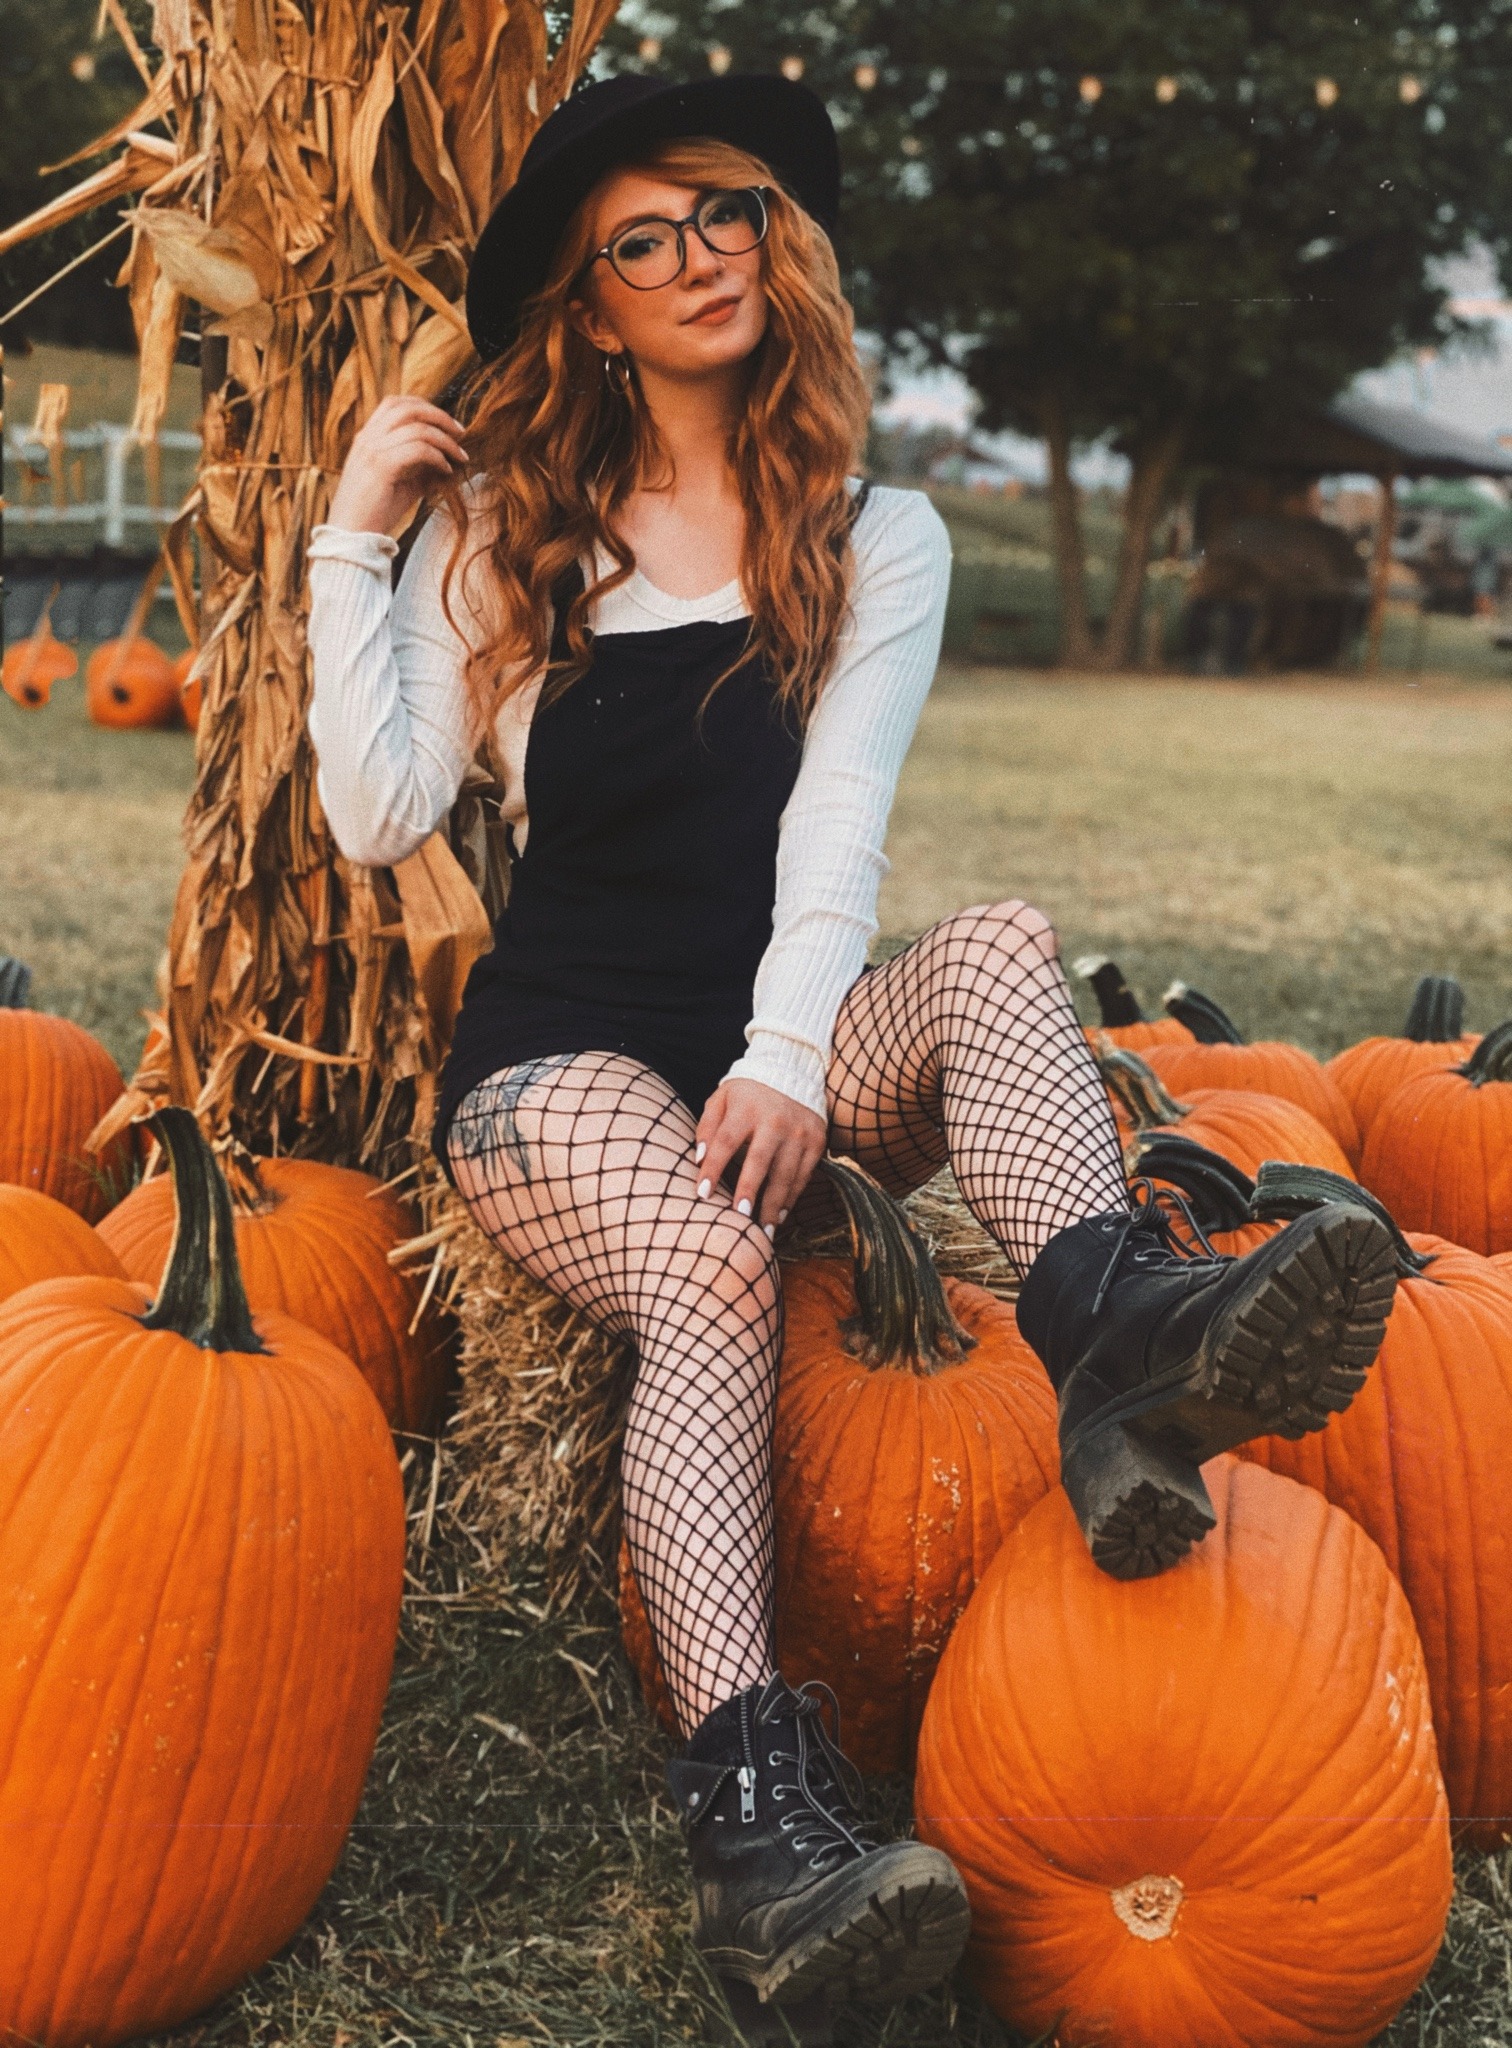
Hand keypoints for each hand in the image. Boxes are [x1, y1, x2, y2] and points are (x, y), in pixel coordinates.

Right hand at [327, 395, 468, 535]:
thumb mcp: (402, 482)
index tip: (447, 423)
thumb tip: (450, 457)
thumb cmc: (377, 512)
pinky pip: (418, 449)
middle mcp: (368, 438)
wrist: (353, 536)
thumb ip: (421, 465)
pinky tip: (446, 471)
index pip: (395, 404)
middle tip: (461, 433)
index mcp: (367, 437)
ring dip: (445, 439)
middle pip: (408, 407)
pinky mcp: (381, 466)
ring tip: (460, 456)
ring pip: (417, 427)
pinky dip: (438, 457)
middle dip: (440, 416)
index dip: (424, 407)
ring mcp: (372, 450)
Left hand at [694, 1079, 826, 1232]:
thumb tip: (699, 1159)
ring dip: (773, 1204)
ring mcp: (800, 1131)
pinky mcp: (817, 1140)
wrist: (793, 1071)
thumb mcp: (721, 1098)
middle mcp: (775, 1120)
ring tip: (763, 1230)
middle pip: (759, 1161)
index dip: (713, 1168)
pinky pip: (804, 1174)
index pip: (726, 1141)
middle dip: (749, 1190)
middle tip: (739, 1217)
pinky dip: (792, 1196)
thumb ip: (707, 1126)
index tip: (702, 1194)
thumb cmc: (748, 1093)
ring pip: (786, 1174)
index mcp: (746, 1108)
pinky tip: (780, 1214)